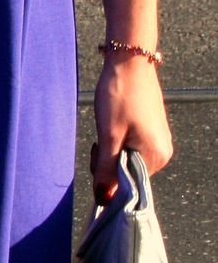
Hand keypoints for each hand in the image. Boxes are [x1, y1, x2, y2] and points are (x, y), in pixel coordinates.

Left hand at [91, 54, 172, 203]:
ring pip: (125, 158)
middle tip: (104, 136)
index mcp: (156, 157)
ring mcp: (159, 140)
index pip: (126, 185)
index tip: (100, 151)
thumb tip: (103, 200)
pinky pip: (130, 146)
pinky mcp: (152, 131)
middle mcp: (163, 152)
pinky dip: (117, 139)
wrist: (129, 61)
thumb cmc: (119, 95)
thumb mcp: (108, 136)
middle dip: (108, 159)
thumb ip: (106, 171)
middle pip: (126, 172)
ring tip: (110, 125)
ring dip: (111, 148)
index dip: (107, 173)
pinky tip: (115, 121)